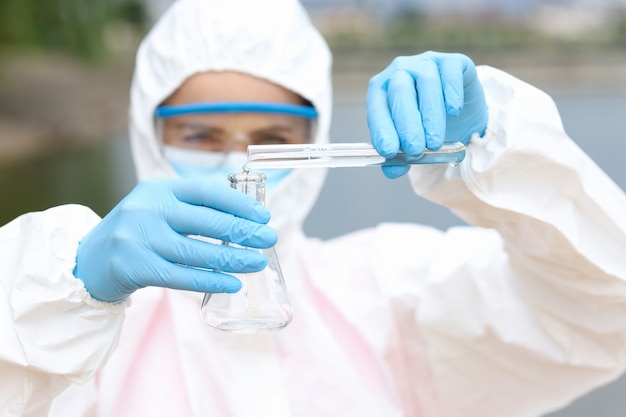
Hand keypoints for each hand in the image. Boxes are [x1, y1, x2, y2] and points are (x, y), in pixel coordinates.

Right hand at [74, 178, 276, 301]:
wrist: (89, 260)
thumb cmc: (137, 232)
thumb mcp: (159, 208)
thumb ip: (193, 209)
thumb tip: (246, 218)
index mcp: (159, 189)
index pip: (206, 192)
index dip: (239, 204)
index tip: (263, 216)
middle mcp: (148, 209)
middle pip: (206, 222)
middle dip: (243, 231)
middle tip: (269, 239)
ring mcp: (139, 239)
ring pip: (196, 252)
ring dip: (233, 259)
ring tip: (256, 263)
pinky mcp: (135, 267)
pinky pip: (182, 277)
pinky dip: (211, 281)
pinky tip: (232, 283)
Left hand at [366, 51, 487, 177]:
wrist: (460, 113)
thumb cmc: (426, 127)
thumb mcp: (411, 143)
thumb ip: (398, 157)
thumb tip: (392, 170)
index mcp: (382, 90)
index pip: (376, 107)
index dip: (382, 129)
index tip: (389, 151)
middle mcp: (400, 71)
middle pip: (400, 91)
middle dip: (407, 124)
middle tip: (415, 149)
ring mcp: (426, 62)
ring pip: (426, 82)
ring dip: (430, 115)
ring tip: (434, 143)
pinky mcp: (453, 61)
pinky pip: (450, 71)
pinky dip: (451, 92)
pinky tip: (453, 111)